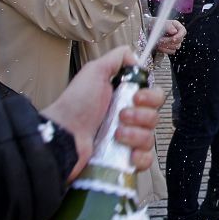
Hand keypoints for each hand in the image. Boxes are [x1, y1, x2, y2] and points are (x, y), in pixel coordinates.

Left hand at [41, 47, 164, 181]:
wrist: (63, 136)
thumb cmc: (76, 105)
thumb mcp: (94, 71)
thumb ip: (116, 58)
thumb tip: (135, 58)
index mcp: (125, 99)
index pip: (155, 97)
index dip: (150, 97)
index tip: (135, 97)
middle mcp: (128, 119)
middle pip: (155, 117)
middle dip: (141, 116)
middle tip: (121, 115)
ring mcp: (126, 142)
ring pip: (150, 138)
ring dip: (135, 135)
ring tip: (115, 134)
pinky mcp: (123, 161)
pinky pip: (146, 160)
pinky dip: (140, 157)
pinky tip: (128, 154)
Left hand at [156, 20, 185, 54]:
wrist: (146, 30)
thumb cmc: (153, 24)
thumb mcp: (159, 23)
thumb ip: (168, 26)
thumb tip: (174, 31)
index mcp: (176, 26)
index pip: (183, 31)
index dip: (179, 36)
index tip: (173, 38)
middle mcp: (176, 34)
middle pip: (179, 41)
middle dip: (169, 41)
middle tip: (160, 39)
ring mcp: (173, 41)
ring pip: (175, 47)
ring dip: (166, 45)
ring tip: (158, 42)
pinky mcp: (169, 47)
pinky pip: (171, 51)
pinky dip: (164, 49)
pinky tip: (159, 46)